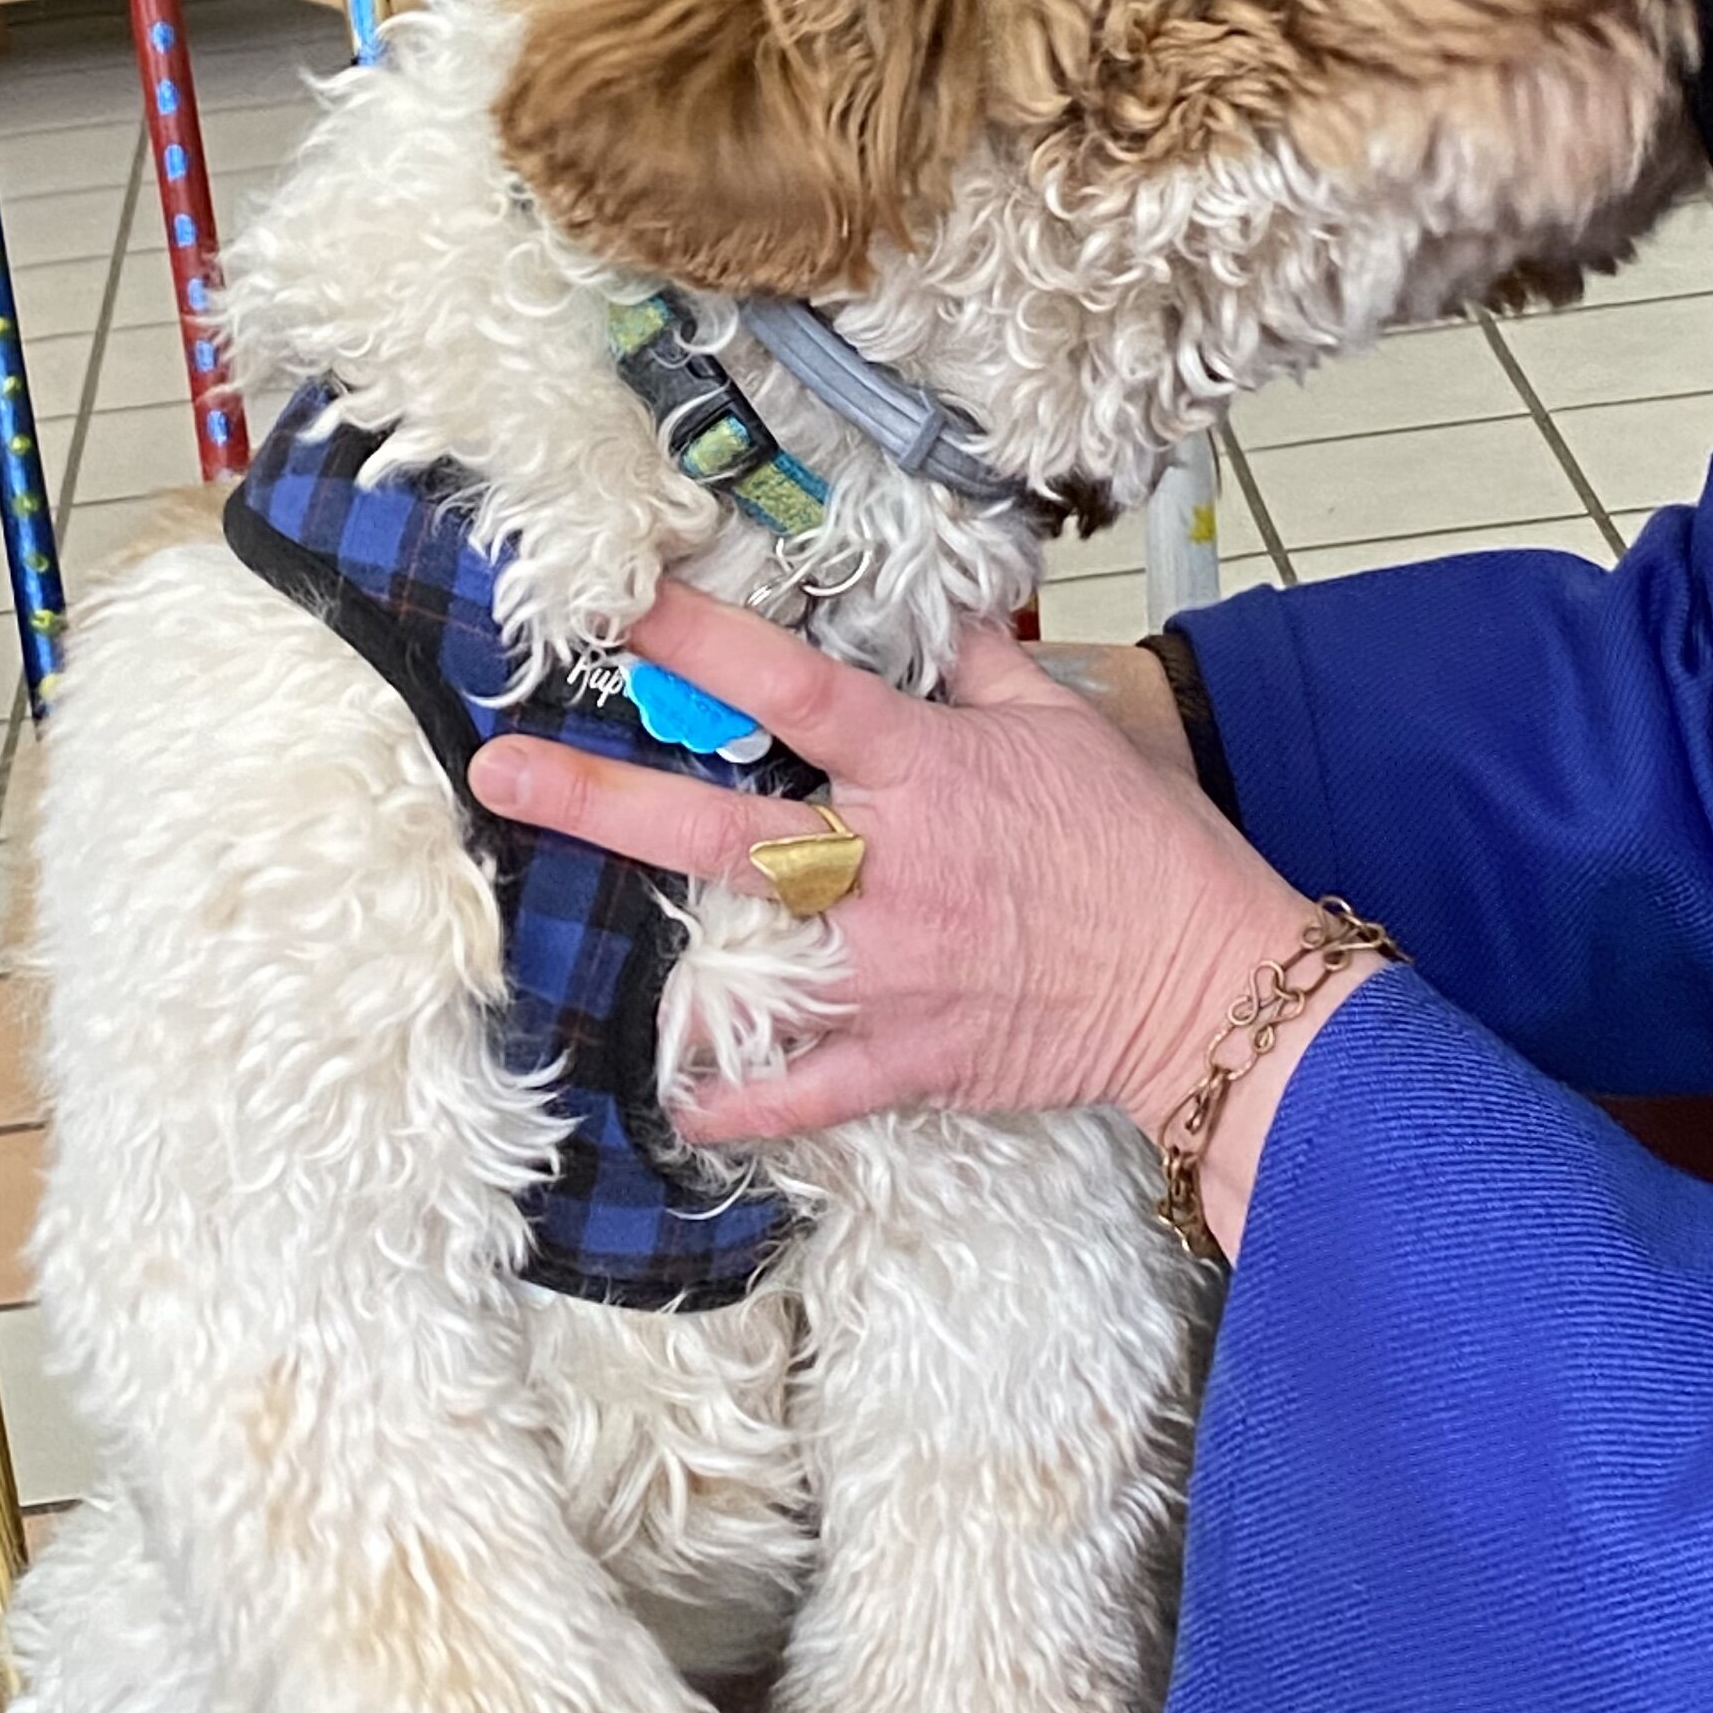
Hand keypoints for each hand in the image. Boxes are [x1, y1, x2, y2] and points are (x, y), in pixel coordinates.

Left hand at [468, 589, 1374, 1248]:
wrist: (1208, 980)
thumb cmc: (1142, 844)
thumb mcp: (1068, 727)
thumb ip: (984, 669)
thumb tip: (946, 606)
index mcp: (926, 769)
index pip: (795, 690)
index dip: (704, 642)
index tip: (621, 609)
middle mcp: (889, 864)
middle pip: (720, 828)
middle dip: (602, 799)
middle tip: (504, 772)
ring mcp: (888, 968)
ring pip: (741, 961)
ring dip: (647, 957)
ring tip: (550, 952)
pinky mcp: (906, 1055)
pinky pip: (801, 1090)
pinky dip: (736, 1104)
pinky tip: (672, 1105)